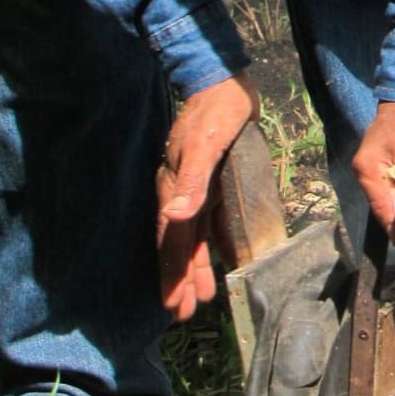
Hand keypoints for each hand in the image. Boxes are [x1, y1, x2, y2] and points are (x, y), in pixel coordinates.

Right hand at [157, 72, 258, 320]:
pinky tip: (218, 259)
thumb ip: (191, 183)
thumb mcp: (205, 146)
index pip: (171, 241)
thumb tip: (173, 217)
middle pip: (179, 245)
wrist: (223, 81)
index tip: (172, 305)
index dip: (172, 273)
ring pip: (194, 238)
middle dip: (181, 279)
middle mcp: (181, 192)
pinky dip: (210, 244)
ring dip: (196, 267)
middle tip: (182, 314)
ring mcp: (196, 188)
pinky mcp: (212, 182)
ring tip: (200, 298)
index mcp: (174, 187)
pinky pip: (207, 222)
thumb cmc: (215, 113)